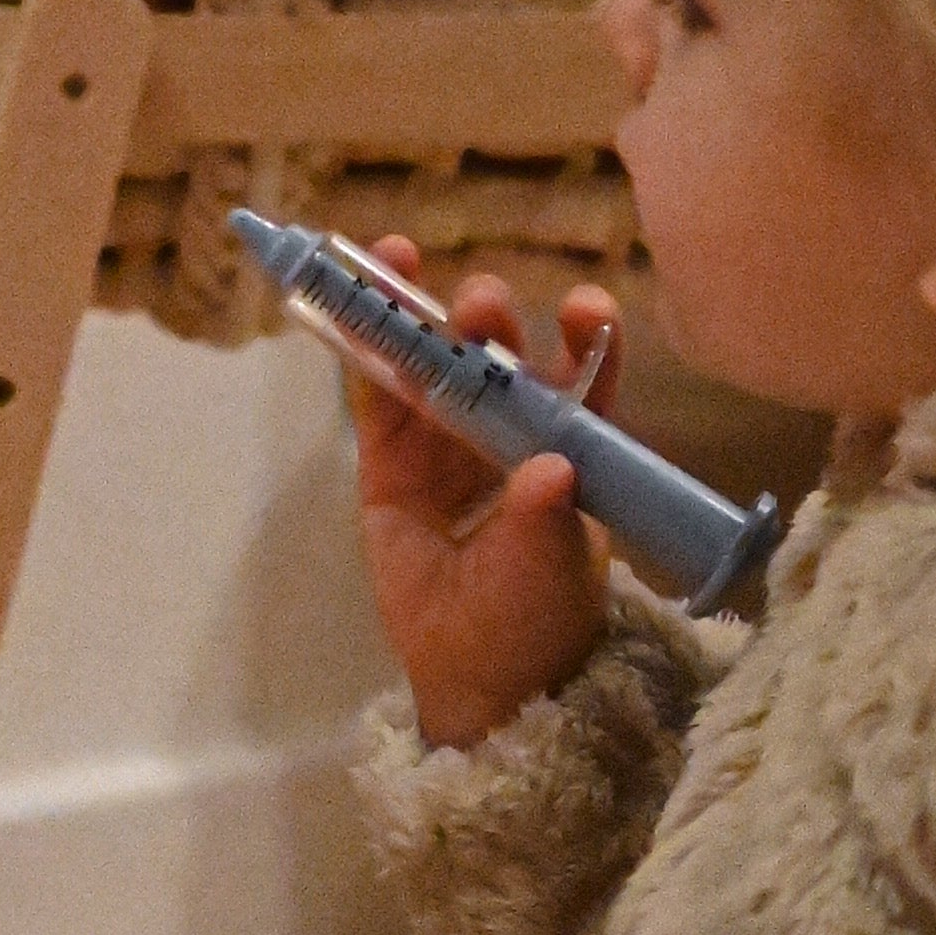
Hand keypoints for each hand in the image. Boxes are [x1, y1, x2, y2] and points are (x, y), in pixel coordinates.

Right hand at [345, 249, 618, 749]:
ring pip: (433, 363)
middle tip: (478, 307)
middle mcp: (510, 430)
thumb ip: (548, 519)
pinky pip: (376, 398)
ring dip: (417, 311)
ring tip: (397, 257)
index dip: (585, 334)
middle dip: (489, 318)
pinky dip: (362, 351)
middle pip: (500, 355)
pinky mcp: (390, 462)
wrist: (480, 676)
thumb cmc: (535, 617)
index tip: (583, 307)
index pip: (585, 375)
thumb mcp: (553, 572)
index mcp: (570, 445)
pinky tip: (350, 306)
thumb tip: (552, 468)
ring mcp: (447, 442)